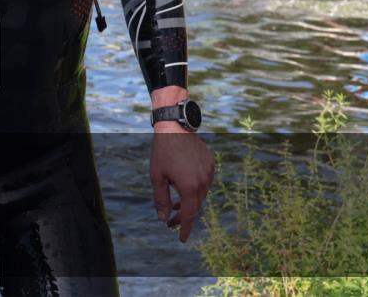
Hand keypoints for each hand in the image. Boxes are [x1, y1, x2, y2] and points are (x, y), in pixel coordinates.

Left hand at [150, 125, 214, 241]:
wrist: (175, 127)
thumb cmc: (162, 151)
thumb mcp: (157, 177)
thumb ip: (161, 200)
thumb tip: (164, 218)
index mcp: (189, 186)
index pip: (189, 215)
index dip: (185, 228)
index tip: (181, 239)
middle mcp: (203, 181)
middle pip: (195, 206)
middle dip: (183, 215)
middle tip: (171, 221)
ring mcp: (209, 172)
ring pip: (200, 194)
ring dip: (189, 201)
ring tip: (176, 204)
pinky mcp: (211, 163)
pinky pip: (204, 181)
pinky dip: (195, 187)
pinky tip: (183, 184)